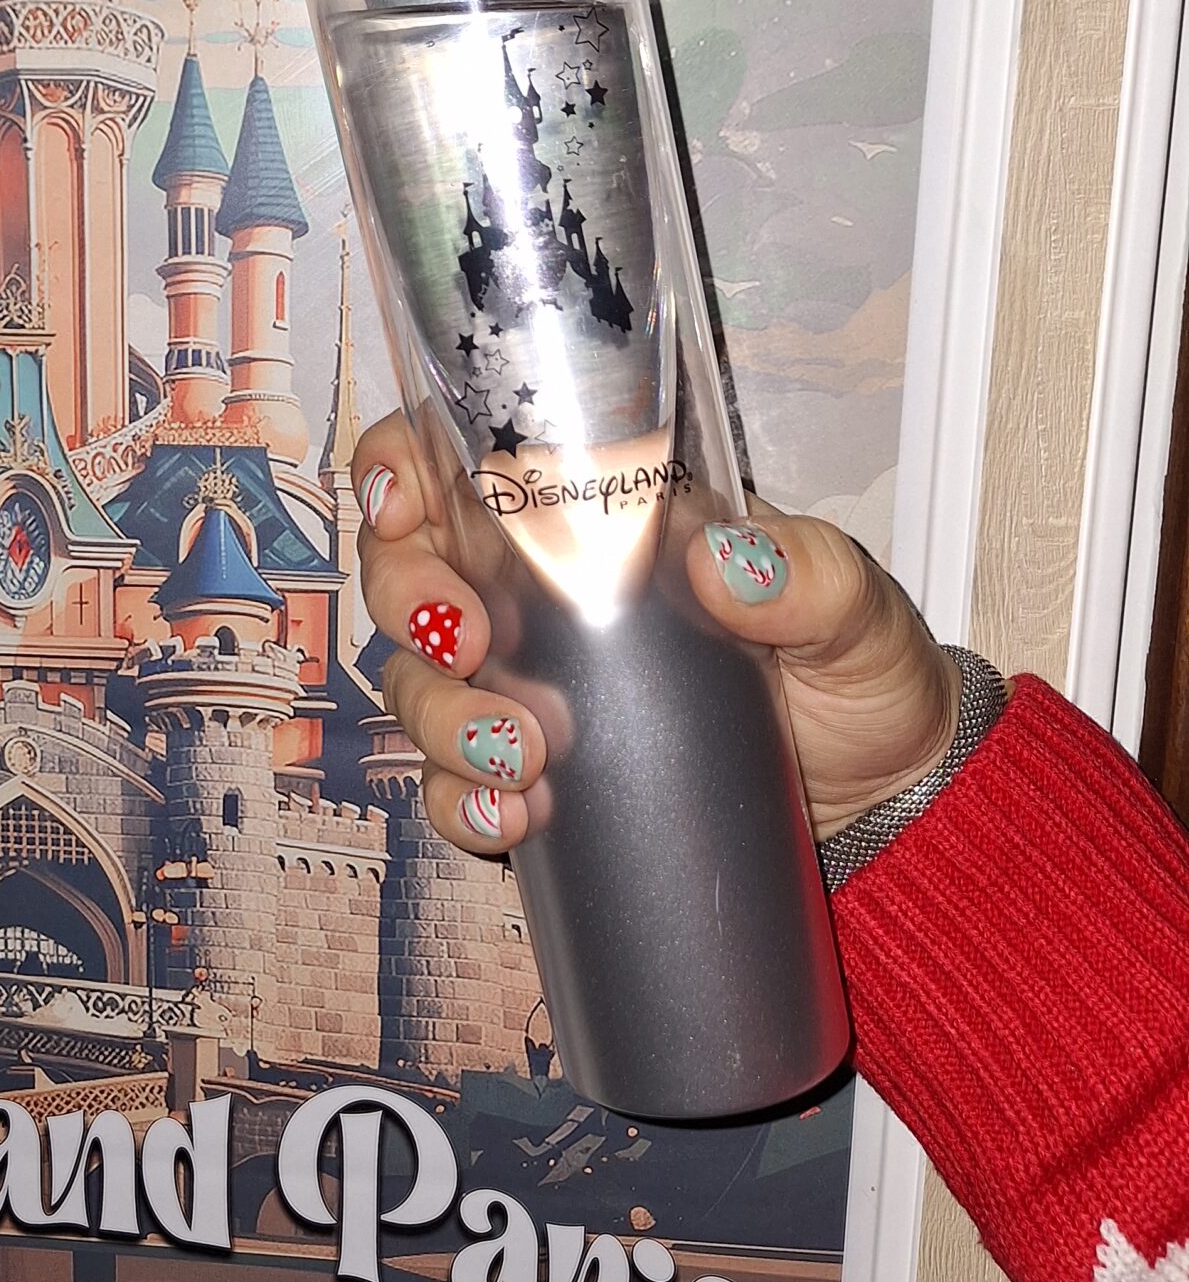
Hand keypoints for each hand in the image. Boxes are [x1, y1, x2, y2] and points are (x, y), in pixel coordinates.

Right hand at [353, 413, 962, 853]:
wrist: (883, 810)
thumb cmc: (859, 675)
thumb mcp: (855, 608)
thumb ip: (809, 576)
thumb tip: (724, 561)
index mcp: (595, 515)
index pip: (459, 460)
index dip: (398, 466)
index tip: (404, 506)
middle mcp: (538, 593)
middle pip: (408, 572)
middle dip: (409, 603)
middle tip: (467, 644)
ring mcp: (529, 688)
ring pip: (417, 684)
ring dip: (442, 718)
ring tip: (519, 758)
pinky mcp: (533, 781)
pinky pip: (453, 787)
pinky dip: (461, 803)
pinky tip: (512, 820)